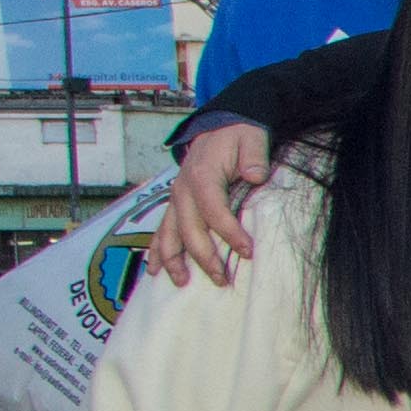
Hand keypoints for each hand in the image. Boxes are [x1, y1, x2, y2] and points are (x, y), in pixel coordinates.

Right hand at [155, 124, 273, 285]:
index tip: (247, 251)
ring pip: (168, 234)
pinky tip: (154, 272)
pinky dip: (156, 251)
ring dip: (173, 260)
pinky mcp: (175, 204)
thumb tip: (256, 174)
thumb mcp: (252, 139)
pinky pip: (161, 230)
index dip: (229, 233)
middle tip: (221, 279)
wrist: (221, 126)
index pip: (213, 211)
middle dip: (204, 257)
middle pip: (189, 229)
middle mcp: (182, 190)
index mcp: (201, 176)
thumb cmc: (238, 137)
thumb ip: (254, 157)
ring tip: (182, 283)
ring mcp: (176, 198)